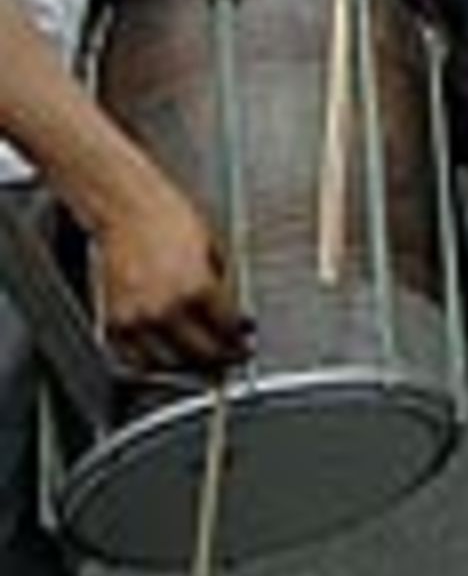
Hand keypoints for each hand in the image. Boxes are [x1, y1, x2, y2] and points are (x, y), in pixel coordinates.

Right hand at [98, 177, 250, 374]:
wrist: (125, 207)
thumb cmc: (167, 217)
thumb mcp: (213, 246)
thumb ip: (224, 284)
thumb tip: (234, 312)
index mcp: (197, 286)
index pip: (226, 330)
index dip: (240, 341)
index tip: (244, 344)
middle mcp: (167, 308)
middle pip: (201, 354)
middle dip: (220, 359)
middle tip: (229, 359)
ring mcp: (138, 319)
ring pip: (169, 364)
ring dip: (188, 368)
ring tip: (200, 363)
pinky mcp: (115, 322)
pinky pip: (135, 359)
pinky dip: (153, 365)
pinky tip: (166, 359)